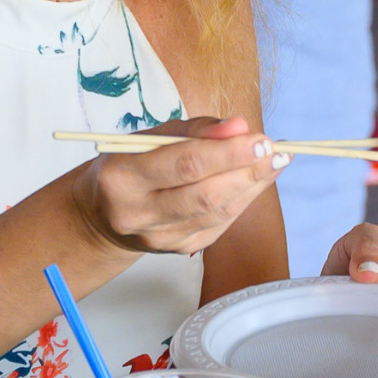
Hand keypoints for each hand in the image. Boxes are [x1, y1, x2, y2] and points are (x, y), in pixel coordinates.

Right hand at [68, 117, 281, 256]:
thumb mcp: (149, 137)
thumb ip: (194, 130)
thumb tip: (240, 127)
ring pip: (216, 213)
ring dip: (252, 185)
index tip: (260, 138)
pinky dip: (243, 200)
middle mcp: (136, 213)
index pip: (184, 164)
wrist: (102, 215)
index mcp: (121, 177)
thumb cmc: (128, 165)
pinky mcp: (178, 250)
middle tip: (275, 151)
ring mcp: (158, 238)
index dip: (227, 153)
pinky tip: (256, 181)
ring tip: (275, 162)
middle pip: (204, 194)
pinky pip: (219, 224)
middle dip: (246, 171)